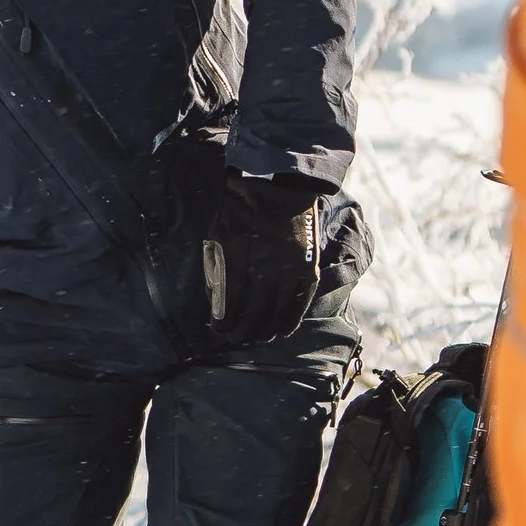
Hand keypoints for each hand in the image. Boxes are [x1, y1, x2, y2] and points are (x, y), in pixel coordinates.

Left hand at [202, 173, 324, 343]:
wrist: (278, 186)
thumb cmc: (241, 211)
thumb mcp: (218, 235)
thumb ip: (217, 268)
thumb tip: (217, 302)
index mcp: (237, 256)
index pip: (230, 301)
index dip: (224, 321)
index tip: (219, 329)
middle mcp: (264, 266)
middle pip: (253, 312)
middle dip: (242, 331)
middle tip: (236, 339)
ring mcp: (289, 268)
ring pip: (277, 312)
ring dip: (265, 330)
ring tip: (257, 338)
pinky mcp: (307, 267)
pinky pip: (299, 302)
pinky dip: (291, 320)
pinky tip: (282, 330)